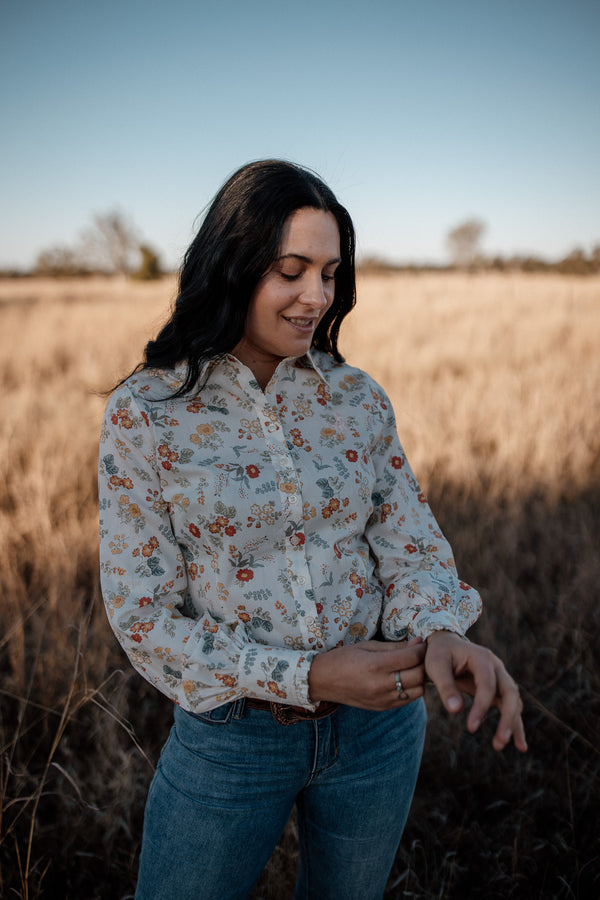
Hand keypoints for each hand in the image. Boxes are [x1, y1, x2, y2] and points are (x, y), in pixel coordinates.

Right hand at [308, 638, 425, 709]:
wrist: (323, 681)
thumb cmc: (344, 658)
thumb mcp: (367, 646)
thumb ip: (394, 646)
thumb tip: (418, 642)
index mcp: (376, 665)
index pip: (412, 657)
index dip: (422, 648)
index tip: (423, 643)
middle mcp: (381, 685)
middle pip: (418, 675)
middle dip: (425, 663)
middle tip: (423, 655)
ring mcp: (382, 699)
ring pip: (418, 691)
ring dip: (420, 678)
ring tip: (415, 667)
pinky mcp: (382, 707)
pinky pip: (407, 700)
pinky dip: (412, 689)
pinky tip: (405, 679)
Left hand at [425, 630, 526, 752]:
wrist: (446, 644)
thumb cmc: (439, 654)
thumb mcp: (436, 666)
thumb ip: (445, 686)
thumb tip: (456, 711)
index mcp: (482, 658)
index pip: (487, 685)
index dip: (481, 707)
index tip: (470, 728)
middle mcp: (496, 667)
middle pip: (510, 692)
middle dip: (507, 718)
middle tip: (499, 742)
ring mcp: (500, 677)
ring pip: (514, 701)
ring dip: (512, 724)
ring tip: (501, 745)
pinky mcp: (498, 688)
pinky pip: (511, 706)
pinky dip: (514, 723)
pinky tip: (518, 744)